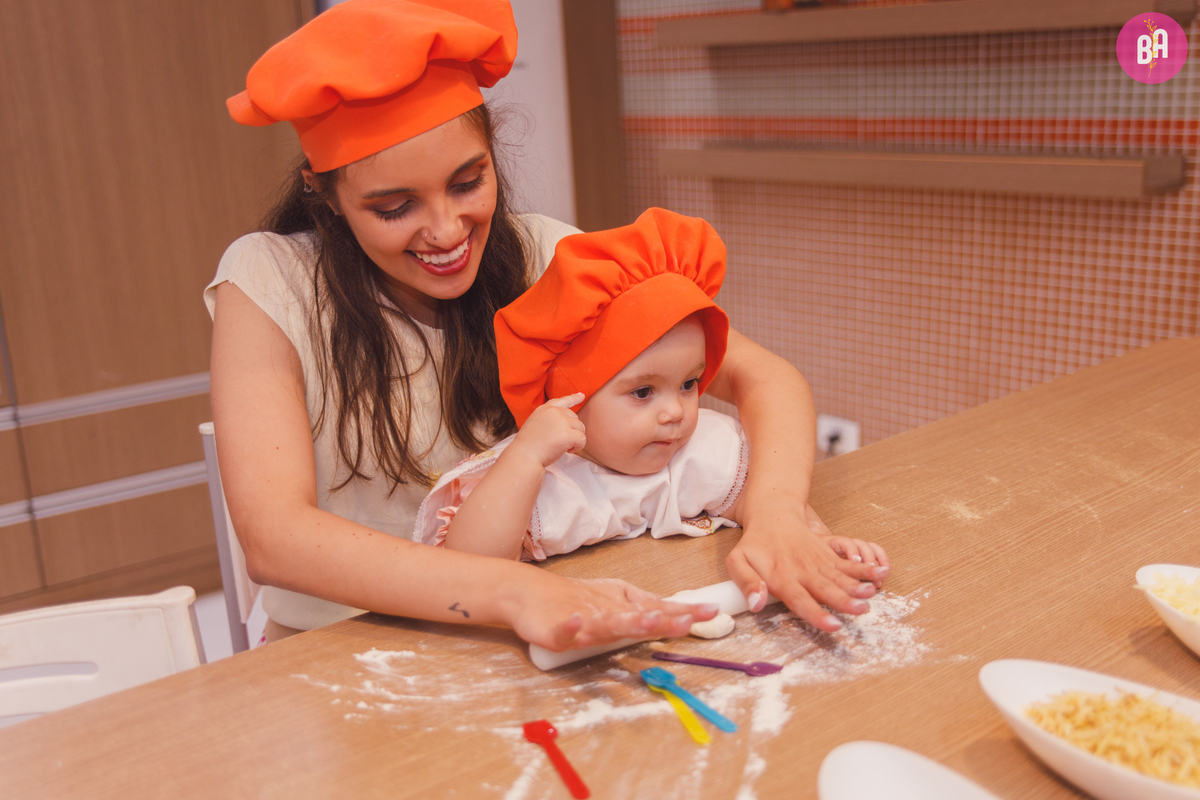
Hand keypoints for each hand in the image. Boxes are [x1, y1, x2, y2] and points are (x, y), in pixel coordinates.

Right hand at [508, 574, 719, 651]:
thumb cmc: (573, 599)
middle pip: (640, 616)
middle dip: (665, 618)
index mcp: (622, 608)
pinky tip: (577, 623)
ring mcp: (583, 620)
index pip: (658, 610)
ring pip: (608, 622)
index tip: (711, 611)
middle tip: (689, 619)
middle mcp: (607, 612)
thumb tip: (675, 610)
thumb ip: (642, 607)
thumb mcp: (612, 601)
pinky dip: (571, 626)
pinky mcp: (556, 630)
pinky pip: (564, 631)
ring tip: (650, 620)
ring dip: (629, 621)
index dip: (684, 612)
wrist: (527, 593)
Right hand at [509, 393, 586, 467]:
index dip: (573, 398)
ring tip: (563, 447)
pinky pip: (582, 439)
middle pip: (575, 417)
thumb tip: (565, 423)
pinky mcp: (568, 434)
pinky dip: (578, 446)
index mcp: (545, 409)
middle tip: (560, 442)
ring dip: (575, 439)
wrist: (525, 456)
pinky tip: (567, 451)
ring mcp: (562, 422)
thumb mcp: (535, 424)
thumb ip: (549, 419)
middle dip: (572, 430)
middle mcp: (555, 412)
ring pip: (580, 428)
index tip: (581, 396)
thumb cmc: (528, 445)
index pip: (562, 401)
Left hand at [725, 500, 888, 631]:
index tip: (832, 625)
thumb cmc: (754, 545)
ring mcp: (818, 563)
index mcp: (782, 577)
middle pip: (826, 589)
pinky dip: (864, 569)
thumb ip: (747, 583)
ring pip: (840, 577)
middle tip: (860, 610)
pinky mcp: (828, 555)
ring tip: (872, 593)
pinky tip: (880, 574)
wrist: (773, 515)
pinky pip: (847, 564)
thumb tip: (756, 605)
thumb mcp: (737, 562)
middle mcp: (804, 571)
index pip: (801, 600)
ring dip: (857, 585)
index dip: (817, 614)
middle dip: (843, 601)